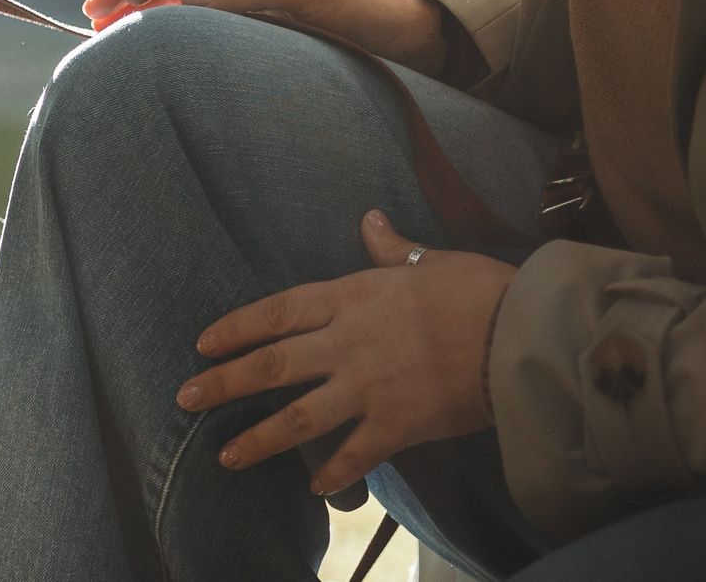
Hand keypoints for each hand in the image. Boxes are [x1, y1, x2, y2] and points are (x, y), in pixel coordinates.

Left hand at [179, 211, 514, 493]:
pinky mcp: (398, 426)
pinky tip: (313, 487)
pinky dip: (333, 473)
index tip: (204, 343)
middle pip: (273, 365)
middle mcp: (348, 343)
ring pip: (299, 418)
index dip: (237, 328)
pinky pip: (354, 455)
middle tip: (186, 397)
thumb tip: (371, 219)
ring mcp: (368, 387)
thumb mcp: (428, 258)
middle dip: (224, 383)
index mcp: (351, 297)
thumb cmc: (478, 289)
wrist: (519, 334)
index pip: (277, 312)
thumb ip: (391, 248)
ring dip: (259, 439)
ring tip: (225, 455)